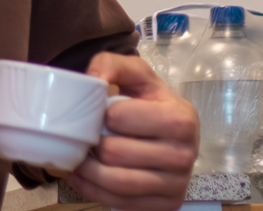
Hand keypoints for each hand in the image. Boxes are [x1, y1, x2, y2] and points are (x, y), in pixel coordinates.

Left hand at [63, 52, 197, 210]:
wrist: (175, 130)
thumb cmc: (151, 101)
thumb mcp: (136, 74)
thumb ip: (111, 64)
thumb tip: (92, 78)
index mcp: (180, 118)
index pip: (120, 118)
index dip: (100, 115)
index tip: (95, 114)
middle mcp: (185, 153)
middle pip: (116, 153)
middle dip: (91, 145)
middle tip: (81, 138)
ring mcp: (178, 183)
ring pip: (118, 184)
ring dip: (88, 172)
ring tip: (77, 159)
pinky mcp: (168, 204)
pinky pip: (123, 204)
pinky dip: (95, 192)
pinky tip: (83, 177)